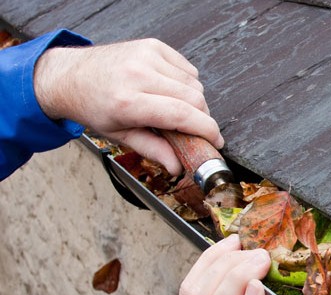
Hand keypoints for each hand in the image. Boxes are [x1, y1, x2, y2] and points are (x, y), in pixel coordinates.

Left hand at [33, 38, 222, 174]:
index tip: (216, 141)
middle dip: (202, 118)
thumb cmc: (93, 106)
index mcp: (127, 101)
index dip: (206, 130)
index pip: (182, 115)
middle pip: (194, 99)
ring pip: (195, 84)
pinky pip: (187, 68)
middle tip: (195, 129)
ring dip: (194, 101)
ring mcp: (146, 56)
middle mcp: (138, 74)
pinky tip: (170, 90)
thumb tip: (178, 167)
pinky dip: (186, 83)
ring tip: (175, 108)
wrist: (71, 76)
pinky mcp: (153, 45)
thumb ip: (152, 150)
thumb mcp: (119, 135)